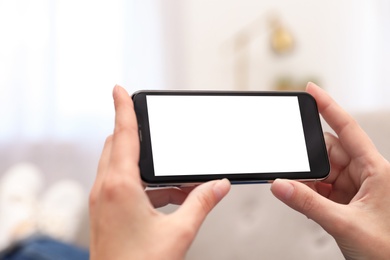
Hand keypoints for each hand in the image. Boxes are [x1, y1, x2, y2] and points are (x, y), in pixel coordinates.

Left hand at [89, 85, 230, 259]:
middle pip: (117, 145)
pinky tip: (167, 196)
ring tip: (173, 176)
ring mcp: (102, 201)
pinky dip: (142, 183)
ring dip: (143, 163)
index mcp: (120, 186)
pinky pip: (121, 184)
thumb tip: (220, 185)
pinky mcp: (105, 212)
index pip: (122, 135)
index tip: (119, 89)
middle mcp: (106, 189)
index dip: (122, 108)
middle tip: (151, 127)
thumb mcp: (179, 232)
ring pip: (119, 165)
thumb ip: (202, 203)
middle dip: (133, 132)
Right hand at [271, 82, 389, 258]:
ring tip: (295, 190)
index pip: (347, 129)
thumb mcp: (344, 224)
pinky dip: (308, 192)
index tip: (311, 90)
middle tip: (289, 167)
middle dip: (308, 158)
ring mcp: (355, 188)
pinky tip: (302, 198)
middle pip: (328, 152)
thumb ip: (308, 204)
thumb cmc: (387, 250)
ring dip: (307, 180)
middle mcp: (366, 174)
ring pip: (322, 171)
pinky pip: (321, 188)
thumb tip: (280, 185)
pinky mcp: (345, 201)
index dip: (329, 107)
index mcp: (376, 170)